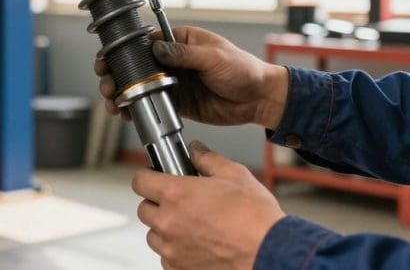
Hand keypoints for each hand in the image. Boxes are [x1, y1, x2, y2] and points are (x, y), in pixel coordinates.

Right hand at [94, 26, 289, 128]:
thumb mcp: (214, 57)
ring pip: (141, 86)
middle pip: (138, 65)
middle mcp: (175, 61)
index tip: (110, 58)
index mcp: (183, 41)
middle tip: (107, 82)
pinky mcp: (178, 102)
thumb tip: (157, 48)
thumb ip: (184, 54)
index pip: (147, 41)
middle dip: (118, 74)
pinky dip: (137, 109)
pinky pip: (153, 104)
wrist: (259, 99)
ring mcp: (175, 82)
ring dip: (124, 93)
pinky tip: (126, 114)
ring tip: (113, 101)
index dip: (125, 50)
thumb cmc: (243, 69)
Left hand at [133, 141, 285, 269]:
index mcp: (177, 195)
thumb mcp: (235, 175)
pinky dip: (177, 250)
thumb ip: (208, 160)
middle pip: (144, 209)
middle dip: (158, 202)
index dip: (147, 175)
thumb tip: (196, 151)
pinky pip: (167, 257)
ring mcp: (172, 250)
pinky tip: (198, 243)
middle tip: (180, 201)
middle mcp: (168, 223)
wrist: (269, 253)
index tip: (155, 176)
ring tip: (192, 224)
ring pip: (154, 235)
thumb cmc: (255, 218)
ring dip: (166, 228)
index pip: (140, 181)